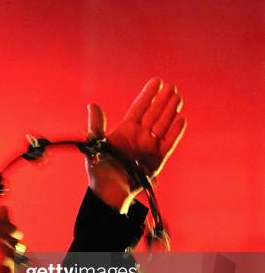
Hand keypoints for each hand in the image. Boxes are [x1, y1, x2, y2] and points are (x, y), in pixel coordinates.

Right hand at [0, 205, 22, 272]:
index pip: (3, 211)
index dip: (4, 218)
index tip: (5, 221)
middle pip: (13, 228)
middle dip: (10, 237)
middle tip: (1, 247)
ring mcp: (2, 246)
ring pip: (16, 245)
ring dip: (11, 252)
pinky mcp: (9, 260)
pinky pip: (16, 259)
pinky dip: (10, 265)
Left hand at [86, 77, 186, 212]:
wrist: (108, 191)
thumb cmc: (99, 169)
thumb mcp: (95, 144)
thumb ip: (96, 125)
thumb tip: (92, 105)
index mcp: (126, 130)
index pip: (139, 108)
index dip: (148, 95)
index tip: (157, 81)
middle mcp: (140, 136)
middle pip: (154, 114)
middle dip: (163, 100)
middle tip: (171, 86)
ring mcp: (150, 147)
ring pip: (163, 125)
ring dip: (170, 111)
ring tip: (177, 98)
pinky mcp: (158, 159)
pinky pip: (169, 143)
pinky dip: (175, 132)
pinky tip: (181, 120)